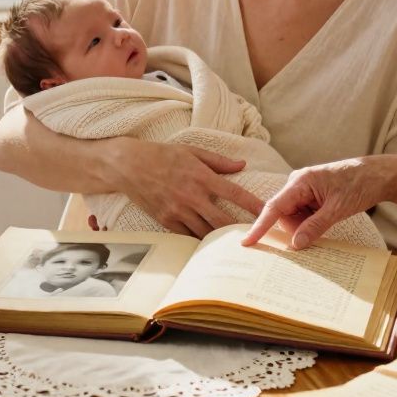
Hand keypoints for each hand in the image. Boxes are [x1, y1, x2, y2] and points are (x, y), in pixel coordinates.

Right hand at [109, 139, 262, 236]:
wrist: (128, 165)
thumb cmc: (161, 155)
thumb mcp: (191, 151)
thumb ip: (218, 161)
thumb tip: (242, 165)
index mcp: (201, 176)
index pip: (234, 193)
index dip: (253, 205)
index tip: (268, 213)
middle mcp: (191, 196)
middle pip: (223, 221)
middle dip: (240, 232)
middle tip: (255, 238)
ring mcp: (178, 211)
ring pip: (206, 233)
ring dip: (221, 239)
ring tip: (235, 245)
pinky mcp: (166, 221)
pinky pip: (188, 236)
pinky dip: (200, 240)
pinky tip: (210, 245)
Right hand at [243, 156, 396, 249]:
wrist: (378, 175)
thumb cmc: (360, 184)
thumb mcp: (338, 209)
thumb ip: (315, 226)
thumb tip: (296, 244)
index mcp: (300, 182)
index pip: (274, 207)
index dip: (260, 226)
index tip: (247, 242)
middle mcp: (297, 184)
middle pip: (283, 215)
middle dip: (297, 228)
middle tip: (322, 226)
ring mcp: (304, 189)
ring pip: (293, 217)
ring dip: (306, 225)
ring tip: (329, 217)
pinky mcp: (311, 195)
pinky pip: (302, 215)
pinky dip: (311, 222)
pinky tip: (326, 218)